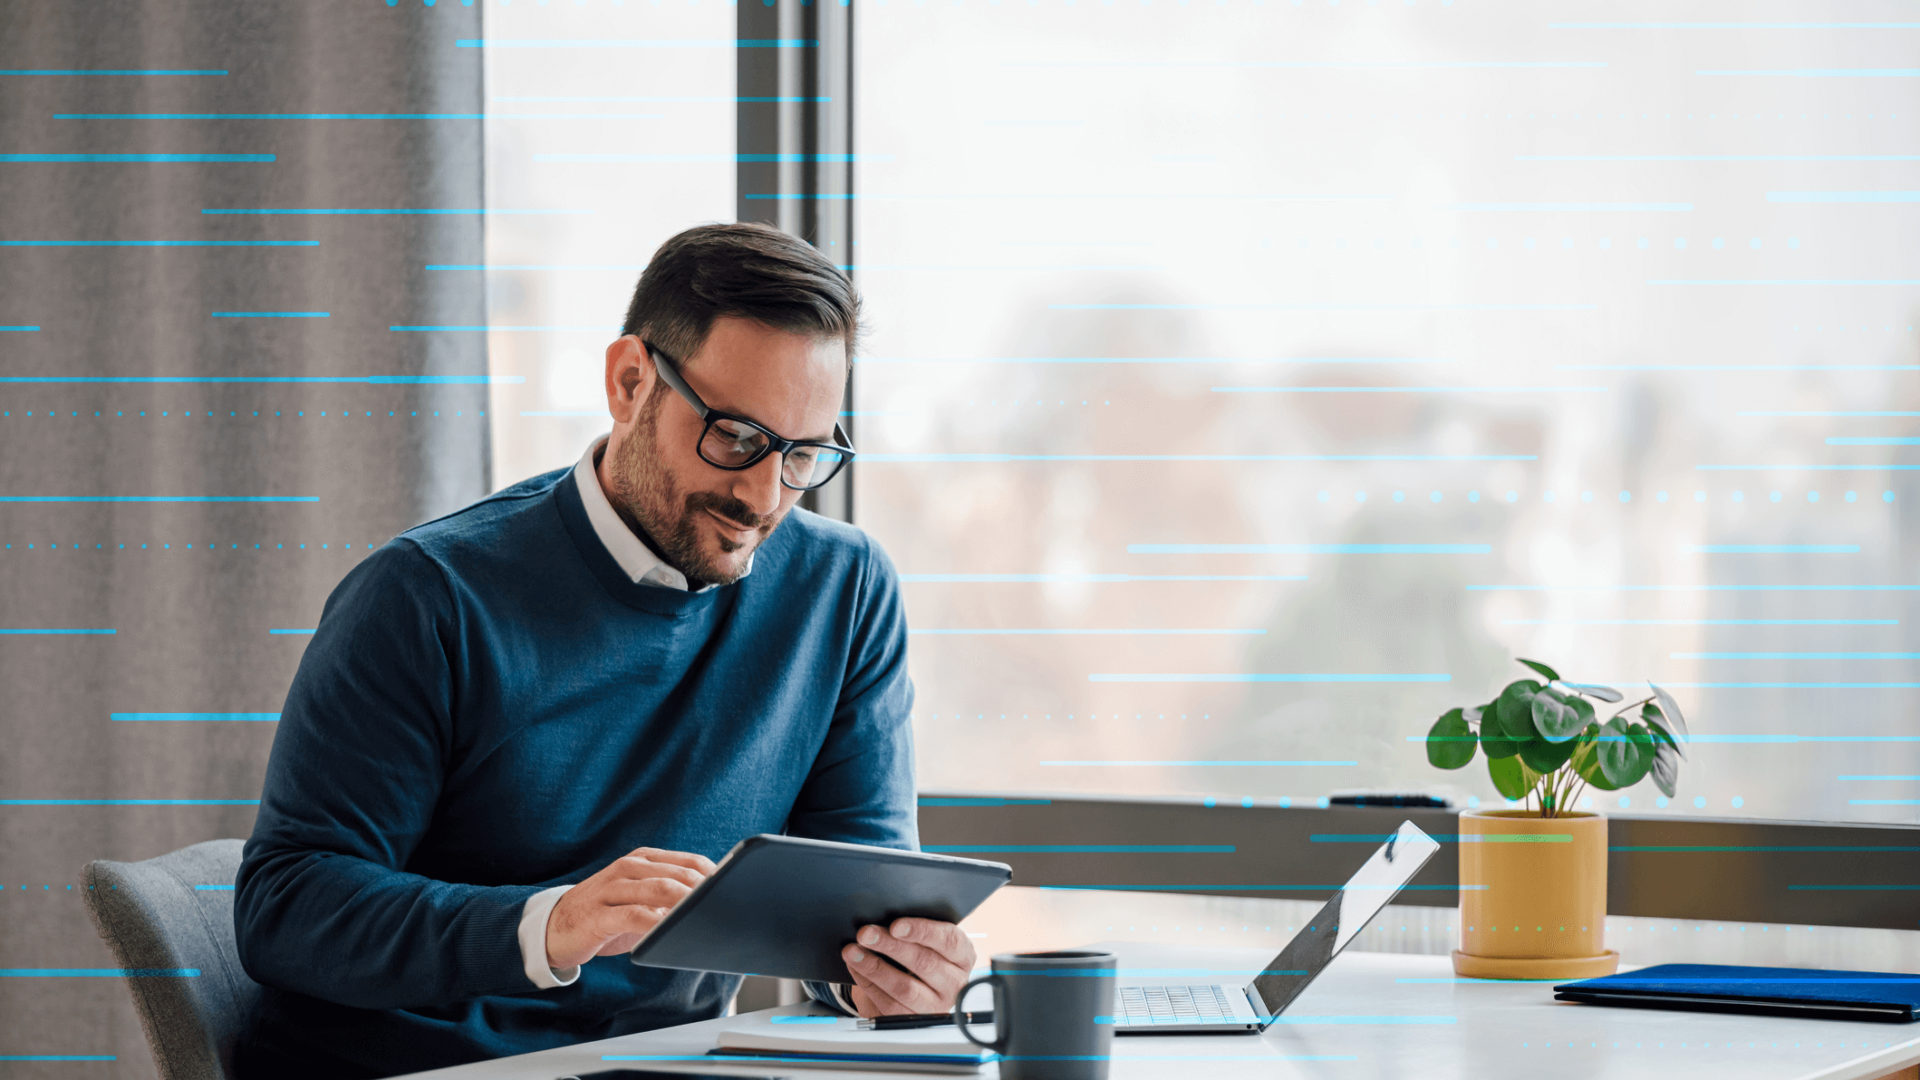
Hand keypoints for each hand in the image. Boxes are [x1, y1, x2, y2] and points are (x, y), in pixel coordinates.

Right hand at [545, 846, 715, 970]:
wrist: (553, 928)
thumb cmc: (605, 915)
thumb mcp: (638, 899)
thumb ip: (669, 898)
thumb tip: (711, 907)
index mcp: (643, 859)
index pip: (690, 861)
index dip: (715, 876)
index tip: (736, 892)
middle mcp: (628, 868)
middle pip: (678, 874)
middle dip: (705, 891)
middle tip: (727, 908)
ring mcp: (612, 889)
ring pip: (658, 890)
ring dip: (686, 904)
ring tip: (707, 917)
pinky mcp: (598, 915)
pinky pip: (633, 916)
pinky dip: (656, 924)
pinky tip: (670, 932)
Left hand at [840, 917, 977, 1016]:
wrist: (918, 988)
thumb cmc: (922, 954)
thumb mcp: (928, 940)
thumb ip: (914, 930)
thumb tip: (884, 916)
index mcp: (963, 956)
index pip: (948, 941)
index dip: (922, 931)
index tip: (895, 925)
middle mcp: (955, 983)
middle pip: (924, 963)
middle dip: (890, 946)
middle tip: (865, 934)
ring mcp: (936, 1005)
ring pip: (905, 988)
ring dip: (874, 967)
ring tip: (853, 951)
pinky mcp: (914, 1020)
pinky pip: (889, 1004)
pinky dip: (868, 983)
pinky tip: (857, 968)